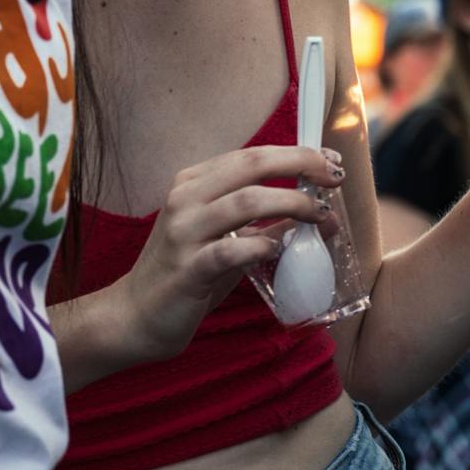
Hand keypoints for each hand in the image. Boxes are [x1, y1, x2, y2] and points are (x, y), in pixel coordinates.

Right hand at [114, 144, 344, 363]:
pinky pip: (230, 250)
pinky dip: (261, 245)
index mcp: (193, 183)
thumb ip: (269, 224)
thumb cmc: (188, 275)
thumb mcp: (230, 241)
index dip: (296, 153)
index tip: (330, 160)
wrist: (134, 316)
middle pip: (251, 165)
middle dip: (300, 164)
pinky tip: (278, 247)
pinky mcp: (187, 268)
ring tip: (319, 215)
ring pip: (245, 201)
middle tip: (335, 177)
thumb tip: (323, 216)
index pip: (252, 155)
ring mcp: (183, 232)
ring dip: (291, 203)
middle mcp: (185, 199)